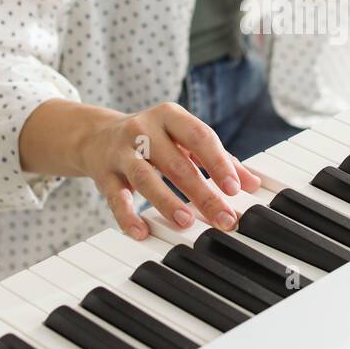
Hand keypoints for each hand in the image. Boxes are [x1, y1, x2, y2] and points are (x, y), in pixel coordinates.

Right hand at [74, 102, 261, 239]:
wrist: (97, 135)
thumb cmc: (153, 139)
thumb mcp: (184, 140)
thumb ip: (218, 159)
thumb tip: (252, 183)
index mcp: (170, 116)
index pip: (199, 137)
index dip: (218, 163)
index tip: (235, 188)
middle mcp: (144, 129)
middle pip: (176, 163)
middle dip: (202, 192)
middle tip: (222, 218)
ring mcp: (122, 152)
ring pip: (146, 178)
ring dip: (167, 201)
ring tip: (186, 222)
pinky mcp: (104, 174)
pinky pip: (115, 197)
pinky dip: (128, 216)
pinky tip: (141, 232)